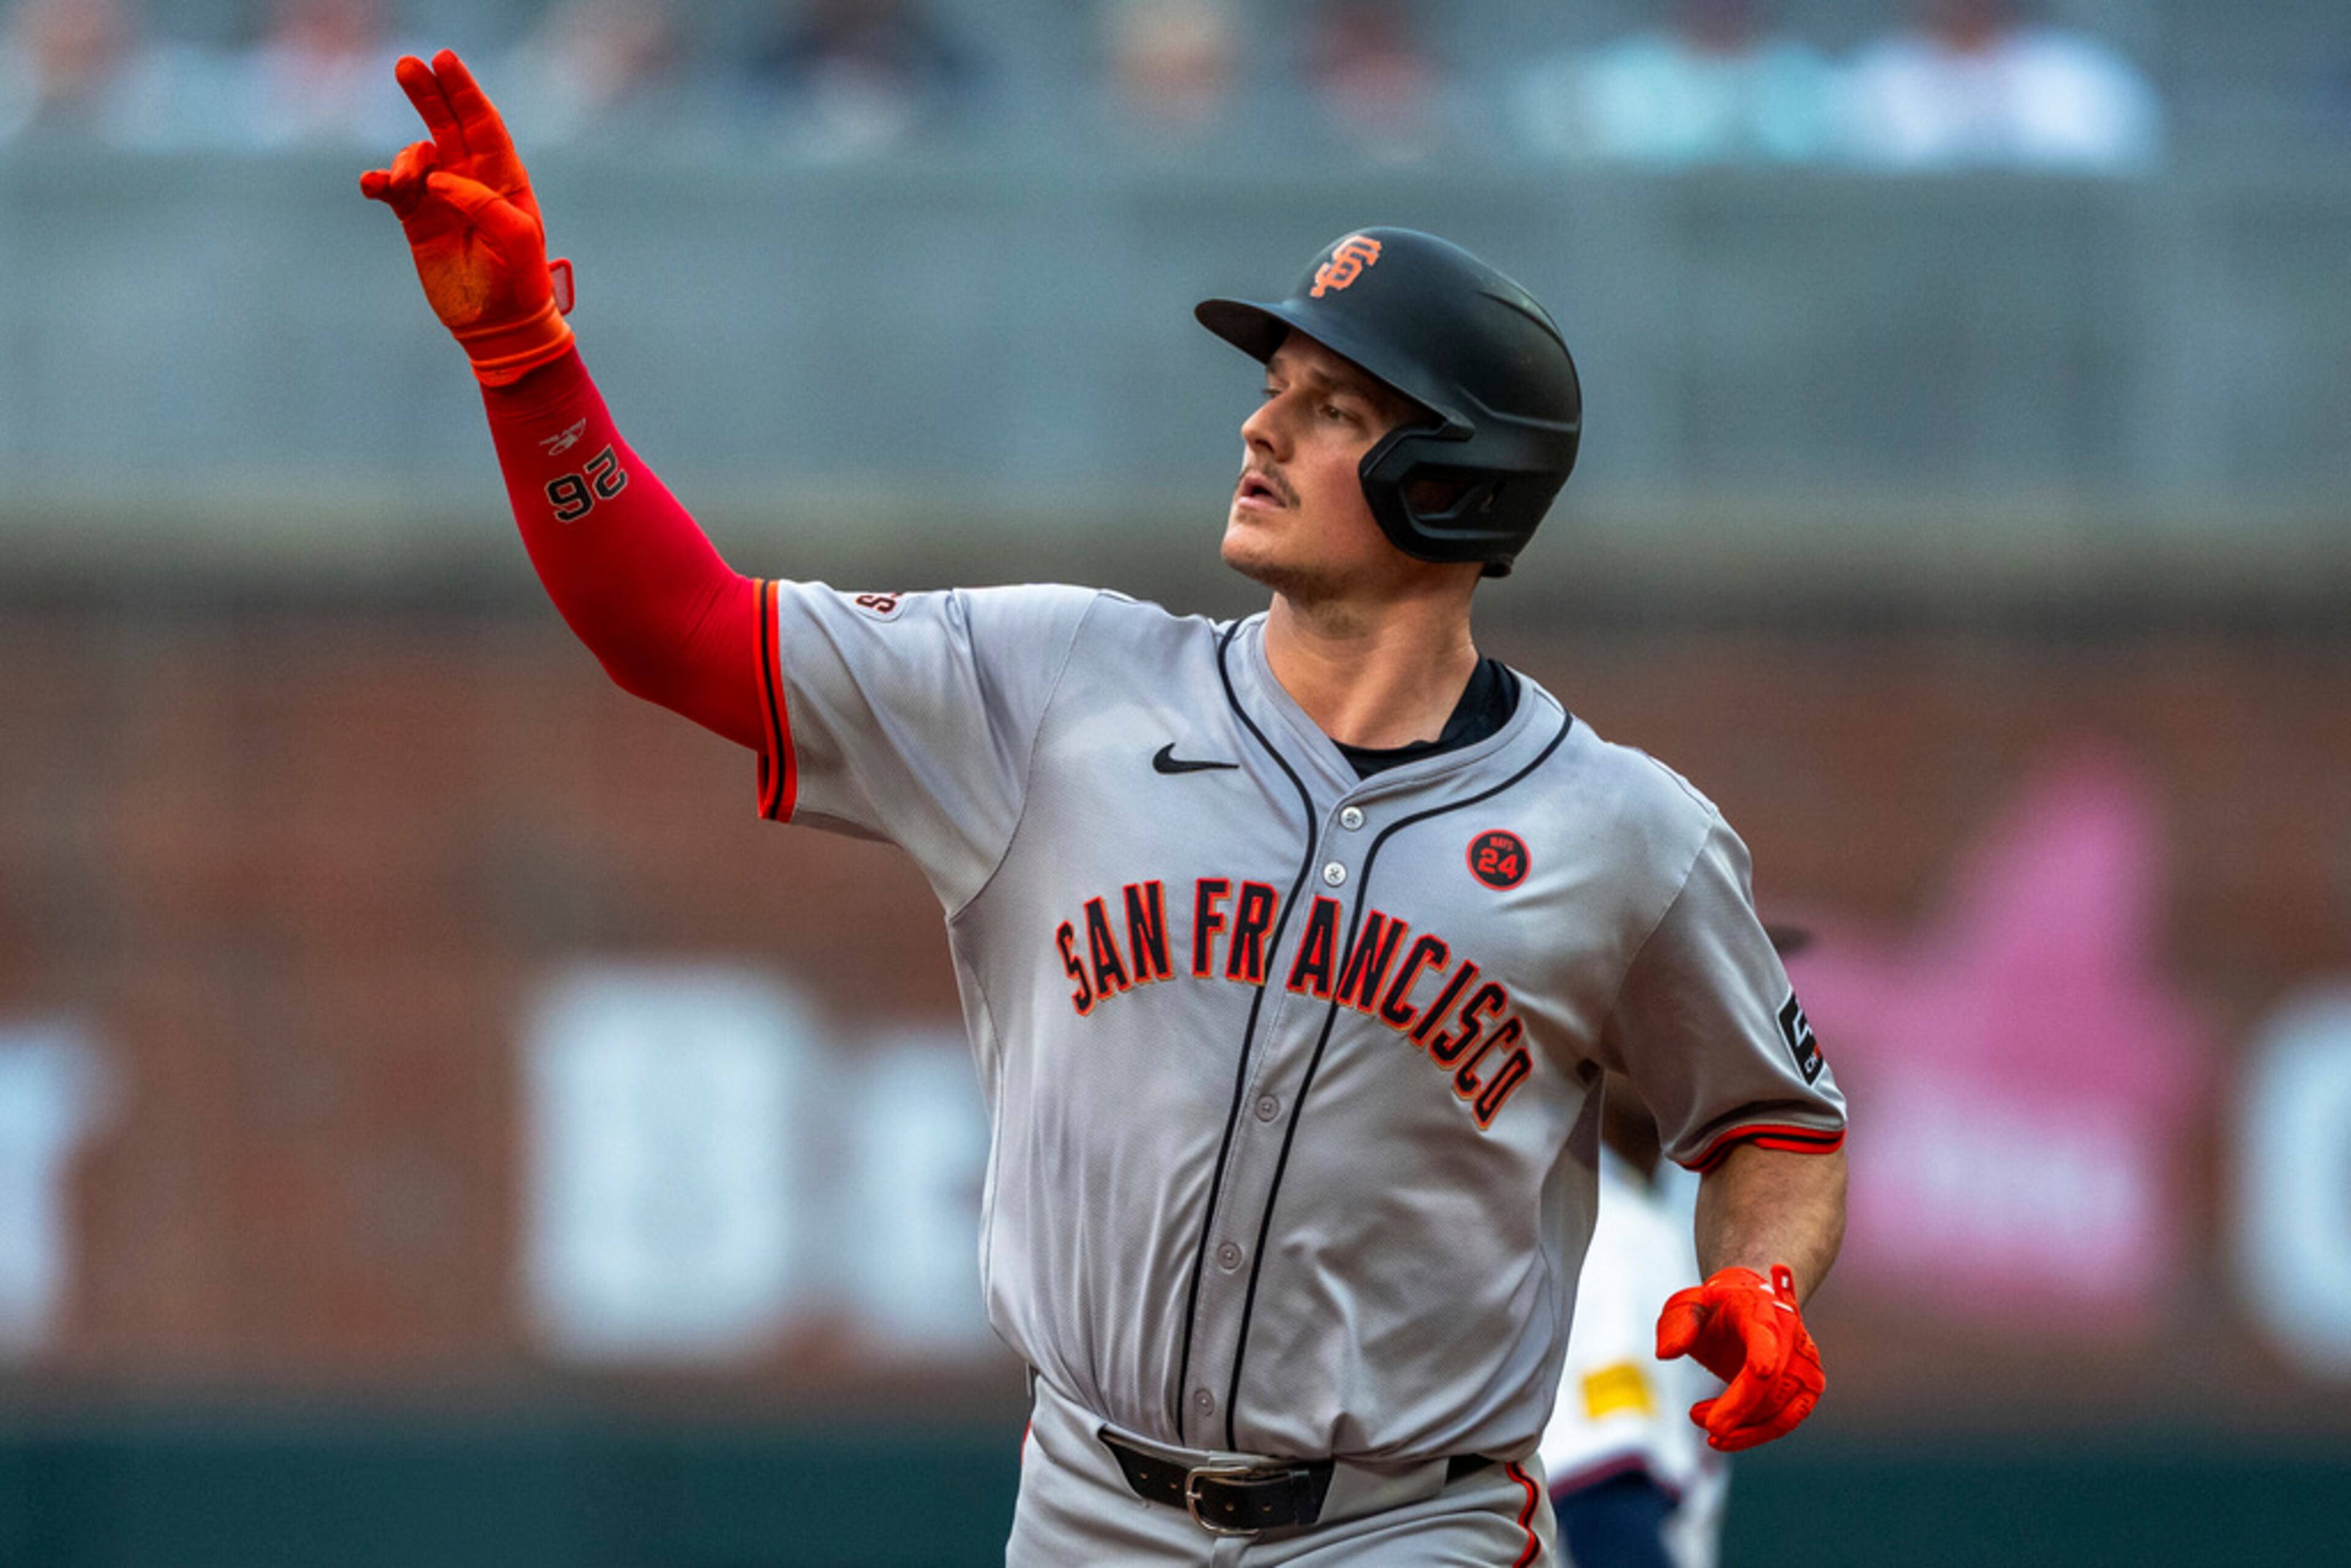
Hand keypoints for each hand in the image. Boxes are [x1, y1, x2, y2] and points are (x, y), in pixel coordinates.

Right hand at [360, 50, 574, 385]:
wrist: (497, 327)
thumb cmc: (518, 282)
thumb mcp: (516, 240)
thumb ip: (483, 203)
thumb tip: (440, 178)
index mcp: (504, 180)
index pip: (483, 125)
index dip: (465, 92)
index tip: (445, 60)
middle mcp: (472, 182)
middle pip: (447, 126)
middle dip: (428, 95)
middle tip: (406, 66)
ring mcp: (441, 200)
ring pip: (415, 157)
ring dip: (404, 161)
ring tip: (402, 184)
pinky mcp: (416, 221)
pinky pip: (391, 189)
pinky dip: (379, 182)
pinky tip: (373, 186)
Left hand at [1655, 1263, 1823, 1451]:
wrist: (1747, 1306)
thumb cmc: (1714, 1309)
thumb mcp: (1687, 1306)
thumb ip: (1676, 1324)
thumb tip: (1666, 1353)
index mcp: (1760, 1308)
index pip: (1766, 1335)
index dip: (1765, 1353)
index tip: (1760, 1371)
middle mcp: (1790, 1334)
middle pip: (1773, 1382)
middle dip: (1738, 1408)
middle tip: (1698, 1419)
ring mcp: (1806, 1362)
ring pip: (1783, 1410)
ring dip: (1743, 1428)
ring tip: (1701, 1422)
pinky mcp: (1808, 1388)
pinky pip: (1786, 1420)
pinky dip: (1755, 1434)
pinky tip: (1725, 1436)